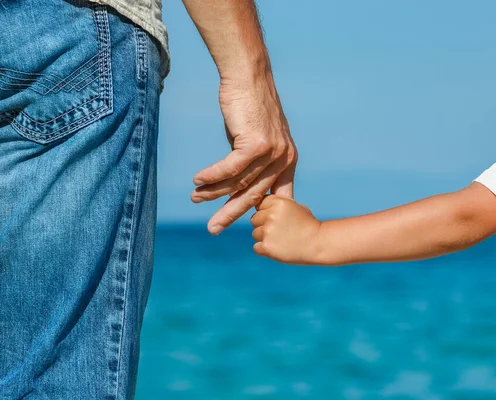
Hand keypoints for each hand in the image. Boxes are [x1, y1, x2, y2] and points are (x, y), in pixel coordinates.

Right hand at [191, 76, 297, 234]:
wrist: (248, 77)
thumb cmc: (248, 109)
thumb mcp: (254, 141)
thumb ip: (251, 166)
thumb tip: (237, 188)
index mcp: (287, 161)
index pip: (276, 195)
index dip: (260, 211)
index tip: (244, 224)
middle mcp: (283, 158)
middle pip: (253, 195)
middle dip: (230, 213)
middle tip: (213, 229)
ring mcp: (272, 151)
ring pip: (239, 182)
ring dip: (214, 193)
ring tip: (196, 199)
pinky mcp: (257, 143)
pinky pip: (231, 168)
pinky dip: (213, 176)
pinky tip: (198, 181)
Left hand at [251, 195, 321, 264]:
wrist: (318, 243)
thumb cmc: (309, 225)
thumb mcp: (297, 206)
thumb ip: (280, 203)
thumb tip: (264, 201)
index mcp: (278, 202)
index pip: (260, 204)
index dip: (267, 212)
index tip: (277, 218)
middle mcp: (271, 215)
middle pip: (255, 219)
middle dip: (264, 225)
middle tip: (280, 230)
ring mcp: (268, 231)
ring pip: (255, 234)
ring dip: (265, 238)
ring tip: (281, 240)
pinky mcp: (267, 247)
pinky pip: (256, 247)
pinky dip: (265, 250)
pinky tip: (278, 248)